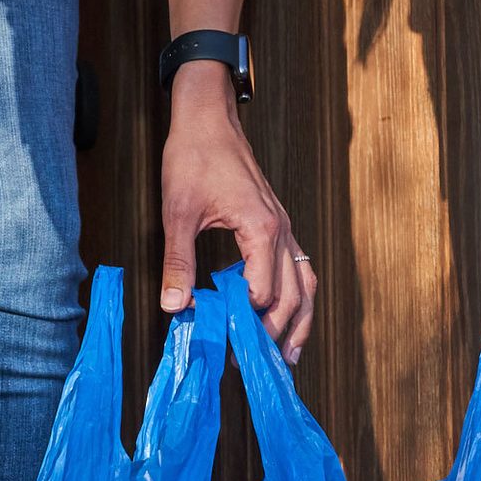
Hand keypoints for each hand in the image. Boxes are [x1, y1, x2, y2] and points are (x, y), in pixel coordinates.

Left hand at [160, 63, 314, 363]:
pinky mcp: (278, 224)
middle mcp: (281, 230)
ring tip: (290, 356)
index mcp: (261, 228)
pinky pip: (299, 268)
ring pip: (306, 283)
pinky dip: (296, 297)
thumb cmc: (194, 155)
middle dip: (276, 333)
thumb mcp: (178, 211)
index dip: (244, 322)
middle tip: (255, 365)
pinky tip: (286, 316)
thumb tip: (174, 307)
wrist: (208, 116)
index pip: (262, 292)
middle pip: (293, 295)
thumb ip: (178, 262)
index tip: (223, 343)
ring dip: (299, 321)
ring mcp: (284, 227)